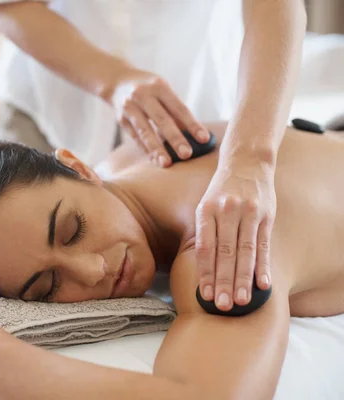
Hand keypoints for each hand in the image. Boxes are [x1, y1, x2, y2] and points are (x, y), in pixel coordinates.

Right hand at [111, 71, 208, 167]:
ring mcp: (130, 107)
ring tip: (166, 163)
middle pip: (162, 119)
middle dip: (175, 138)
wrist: (117, 81)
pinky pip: (135, 136)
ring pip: (145, 130)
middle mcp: (144, 95)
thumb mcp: (162, 91)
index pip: (179, 108)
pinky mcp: (121, 118)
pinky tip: (154, 159)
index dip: (192, 124)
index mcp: (159, 87)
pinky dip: (145, 148)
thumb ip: (174, 111)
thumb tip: (193, 135)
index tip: (204, 139)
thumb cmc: (148, 89)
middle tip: (186, 155)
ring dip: (156, 149)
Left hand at [195, 162, 275, 311]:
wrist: (247, 162)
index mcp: (206, 211)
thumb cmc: (221, 192)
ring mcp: (248, 213)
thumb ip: (205, 233)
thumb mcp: (206, 205)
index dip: (205, 272)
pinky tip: (263, 284)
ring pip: (245, 251)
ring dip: (243, 279)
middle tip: (222, 306)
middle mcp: (226, 211)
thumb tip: (203, 270)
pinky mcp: (267, 215)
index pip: (205, 247)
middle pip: (224, 253)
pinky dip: (263, 266)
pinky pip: (264, 244)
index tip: (204, 295)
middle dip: (223, 281)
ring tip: (241, 301)